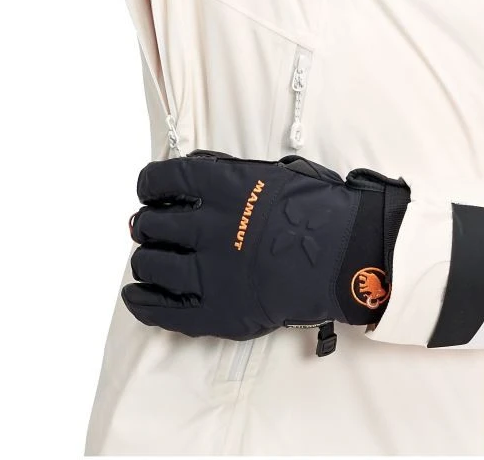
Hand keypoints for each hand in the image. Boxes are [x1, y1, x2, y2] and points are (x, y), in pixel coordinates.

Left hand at [121, 150, 409, 352]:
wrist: (348, 255)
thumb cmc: (318, 210)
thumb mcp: (273, 173)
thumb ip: (229, 176)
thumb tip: (192, 180)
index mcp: (223, 189)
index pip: (163, 180)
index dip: (150, 185)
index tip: (150, 190)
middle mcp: (210, 228)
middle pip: (152, 225)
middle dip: (148, 225)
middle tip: (154, 228)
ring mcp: (211, 273)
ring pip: (152, 265)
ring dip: (147, 260)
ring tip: (152, 260)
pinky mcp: (217, 312)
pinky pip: (163, 311)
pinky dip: (142, 302)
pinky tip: (135, 295)